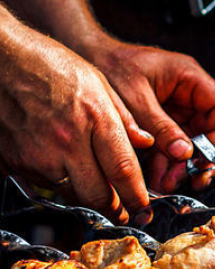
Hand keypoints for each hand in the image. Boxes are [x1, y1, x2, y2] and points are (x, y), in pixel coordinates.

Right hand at [0, 18, 153, 223]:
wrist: (1, 58)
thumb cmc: (50, 65)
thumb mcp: (99, 83)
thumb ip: (124, 119)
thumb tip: (146, 143)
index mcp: (94, 120)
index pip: (123, 172)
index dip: (137, 197)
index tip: (144, 207)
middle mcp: (66, 142)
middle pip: (98, 196)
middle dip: (115, 209)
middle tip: (124, 210)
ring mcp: (38, 154)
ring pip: (72, 195)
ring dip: (88, 197)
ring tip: (97, 189)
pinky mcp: (16, 160)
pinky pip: (46, 184)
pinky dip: (60, 182)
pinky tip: (64, 167)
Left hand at [82, 38, 214, 193]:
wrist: (83, 58)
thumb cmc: (109, 64)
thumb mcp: (137, 98)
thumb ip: (162, 126)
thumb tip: (185, 154)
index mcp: (190, 78)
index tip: (207, 158)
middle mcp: (189, 95)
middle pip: (210, 132)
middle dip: (202, 158)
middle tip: (193, 178)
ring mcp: (176, 110)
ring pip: (191, 144)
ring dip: (182, 166)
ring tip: (169, 184)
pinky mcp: (161, 123)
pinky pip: (171, 147)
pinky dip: (167, 164)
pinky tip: (159, 179)